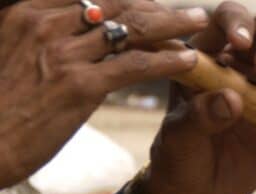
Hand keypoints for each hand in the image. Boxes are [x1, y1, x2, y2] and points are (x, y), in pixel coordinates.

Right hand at [0, 0, 209, 186]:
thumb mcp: (11, 51)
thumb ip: (41, 34)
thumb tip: (72, 29)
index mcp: (28, 12)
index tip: (151, 3)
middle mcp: (45, 24)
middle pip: (115, 4)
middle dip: (156, 6)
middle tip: (188, 12)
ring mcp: (63, 53)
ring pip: (132, 28)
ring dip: (172, 23)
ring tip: (198, 22)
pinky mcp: (80, 85)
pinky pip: (136, 65)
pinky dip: (168, 61)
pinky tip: (191, 61)